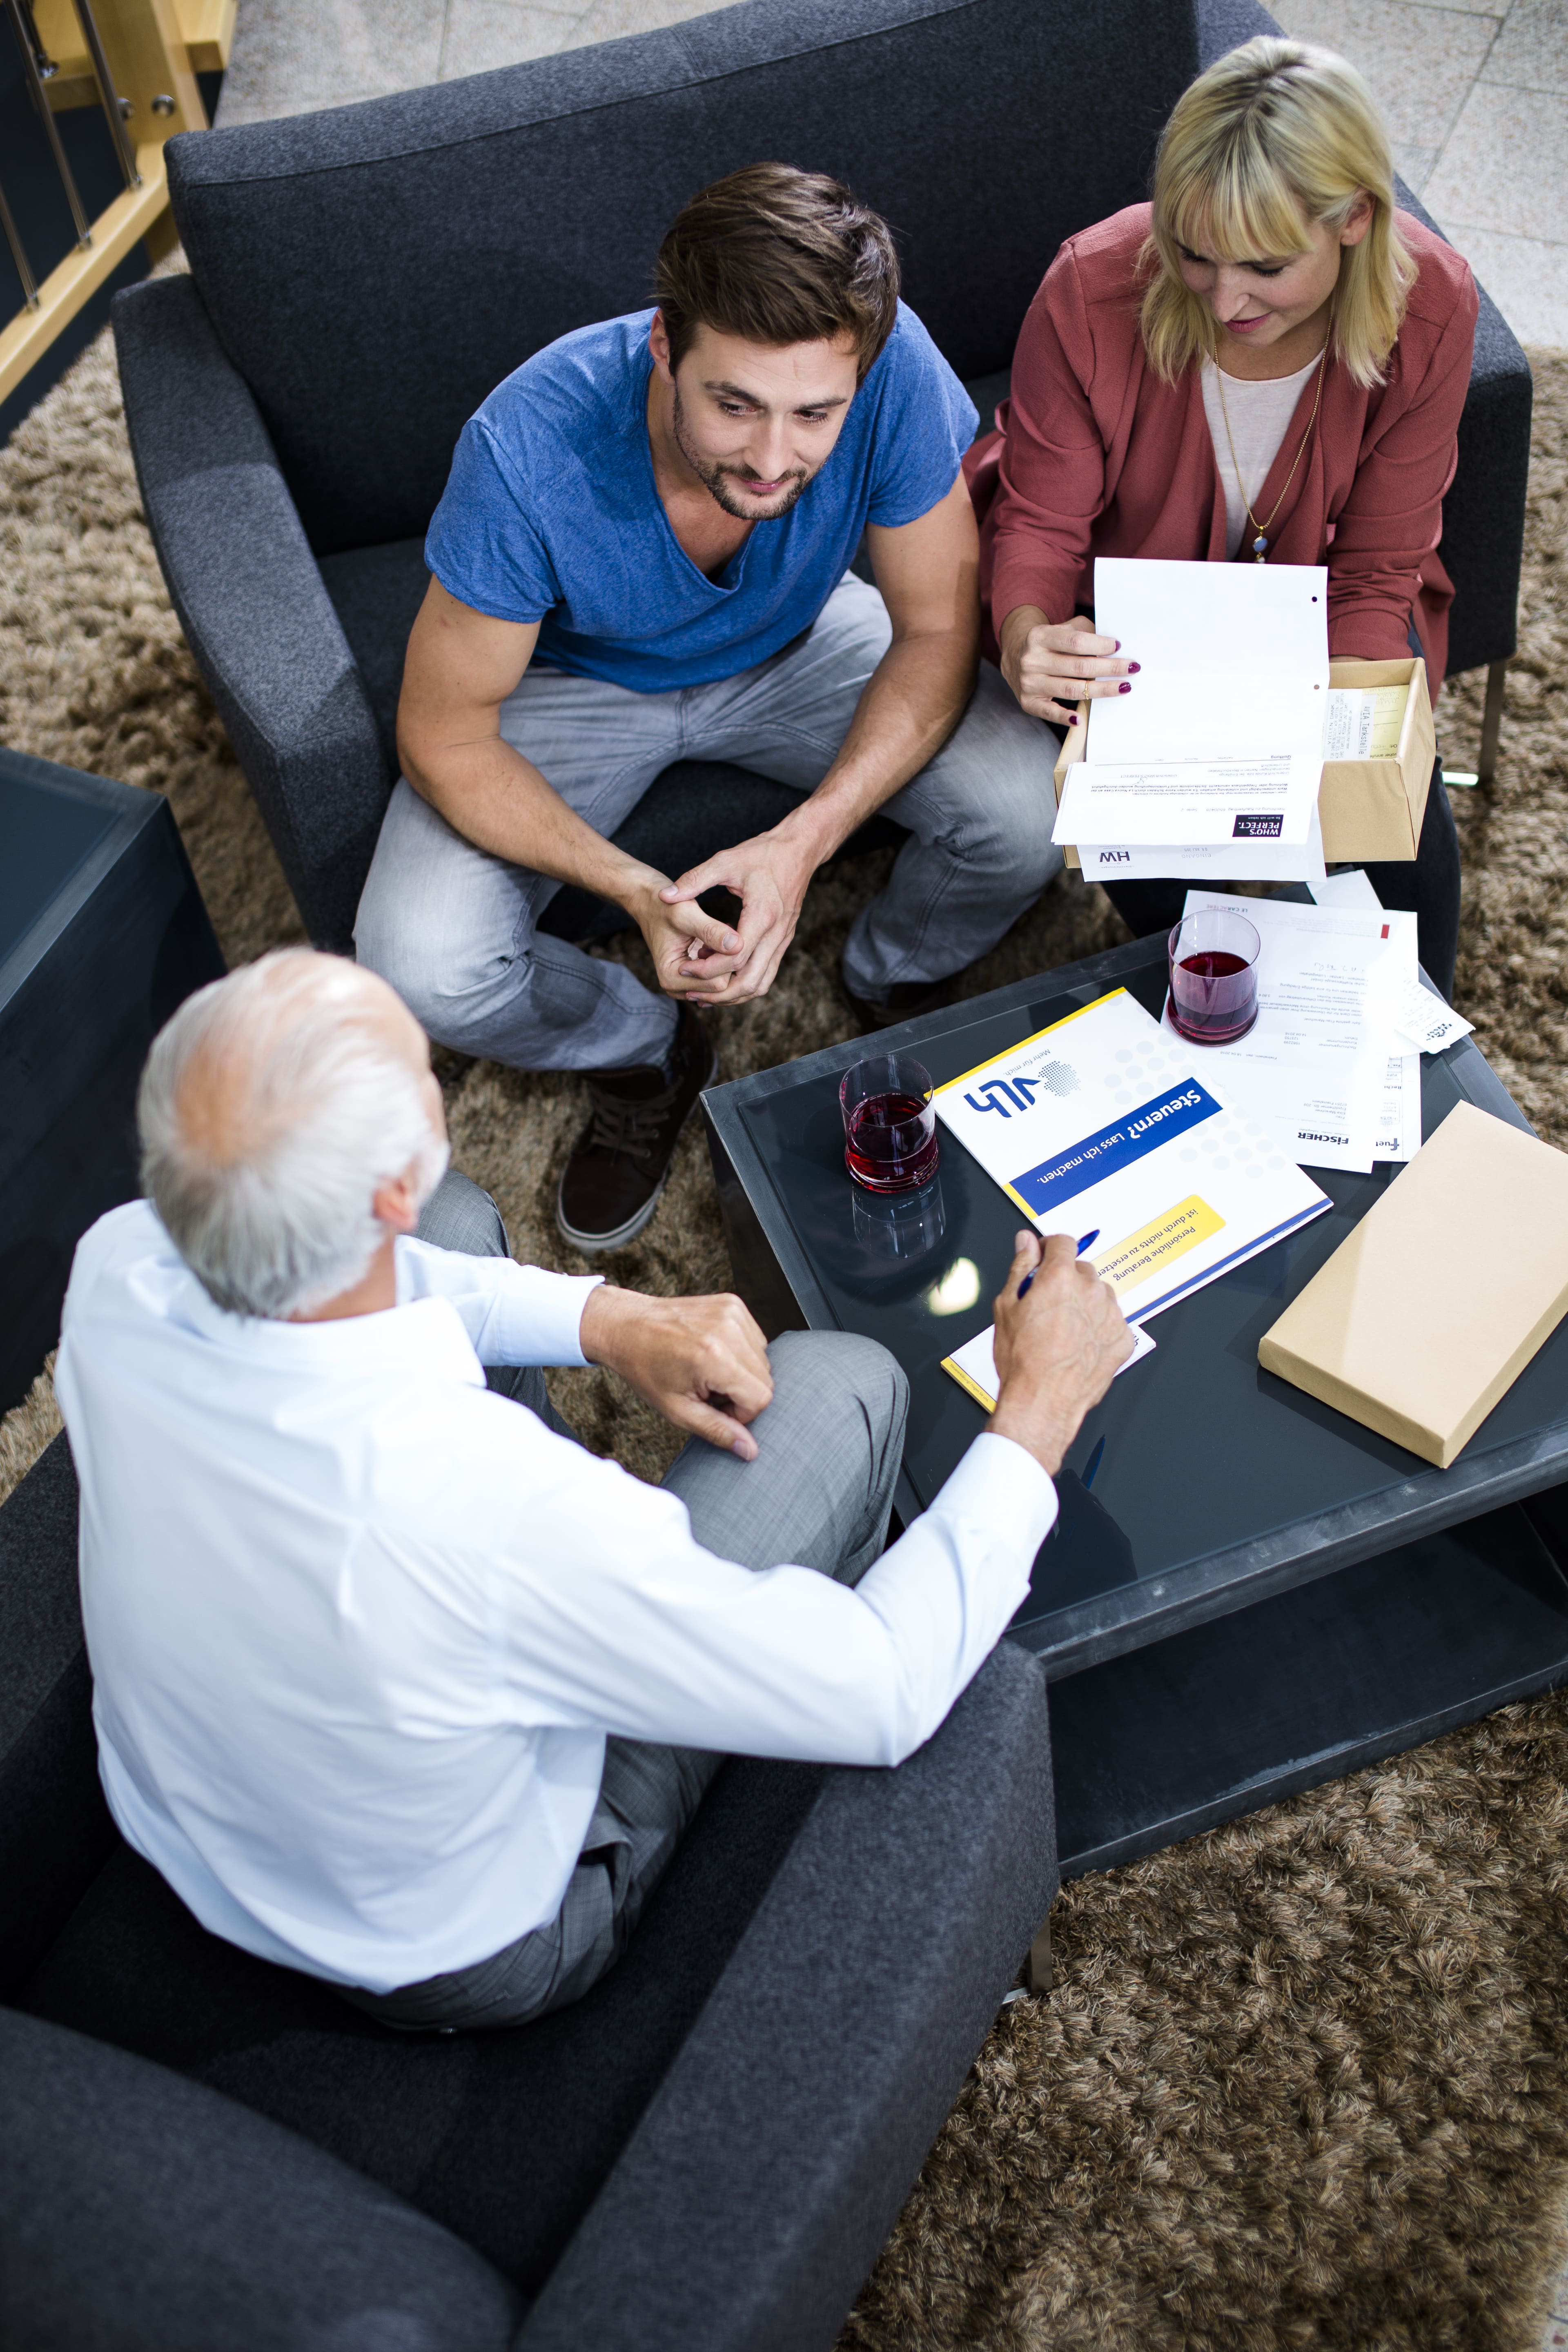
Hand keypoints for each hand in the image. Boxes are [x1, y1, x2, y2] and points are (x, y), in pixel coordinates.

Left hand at [579, 1284, 773, 1458]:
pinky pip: (755, 1338)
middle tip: (708, 1391)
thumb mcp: (677, 1410)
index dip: (742, 1412)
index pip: (761, 1397)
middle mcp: (728, 1330)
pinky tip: (712, 1353)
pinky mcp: (733, 1303)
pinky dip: (739, 1352)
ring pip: (763, 1359)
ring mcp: (732, 1313)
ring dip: (741, 1372)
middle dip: (741, 1393)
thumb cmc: (646, 1369)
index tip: (715, 1408)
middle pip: (765, 1379)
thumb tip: (750, 1451)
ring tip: (708, 1372)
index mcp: (714, 1358)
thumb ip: (717, 1430)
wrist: (626, 1326)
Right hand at [626, 875, 743, 1003]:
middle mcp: (677, 989)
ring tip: (718, 933)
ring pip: (724, 981)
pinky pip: (721, 976)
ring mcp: (686, 985)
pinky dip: (724, 958)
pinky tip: (716, 940)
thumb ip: (710, 931)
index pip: (718, 983)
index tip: (725, 927)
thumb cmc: (664, 906)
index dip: (728, 958)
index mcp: (671, 979)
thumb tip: (738, 946)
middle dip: (728, 959)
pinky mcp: (694, 979)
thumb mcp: (686, 913)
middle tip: (724, 929)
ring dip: (727, 958)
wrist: (650, 902)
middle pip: (723, 986)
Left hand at [656, 829, 817, 1006]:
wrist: (799, 849)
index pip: (735, 958)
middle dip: (719, 994)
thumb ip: (694, 879)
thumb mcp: (725, 861)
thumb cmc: (762, 853)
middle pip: (750, 982)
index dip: (707, 969)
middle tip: (692, 993)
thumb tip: (665, 896)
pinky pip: (765, 974)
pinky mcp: (783, 941)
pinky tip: (723, 979)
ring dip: (733, 995)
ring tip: (705, 994)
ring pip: (761, 984)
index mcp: (762, 916)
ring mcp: (783, 940)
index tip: (685, 968)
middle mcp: (776, 934)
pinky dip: (744, 983)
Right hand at [987, 1231, 1132, 1475]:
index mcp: (1060, 1279)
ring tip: (1064, 1328)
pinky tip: (1079, 1343)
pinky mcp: (1122, 1338)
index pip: (1063, 1242)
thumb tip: (1025, 1242)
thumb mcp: (1007, 1307)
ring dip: (1085, 1302)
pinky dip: (1099, 1326)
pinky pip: (1113, 1320)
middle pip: (1082, 1269)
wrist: (1042, 1403)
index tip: (1045, 1257)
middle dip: (1066, 1280)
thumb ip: (1020, 1267)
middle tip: (1048, 1304)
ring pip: (1100, 1294)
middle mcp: (1090, 1292)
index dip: (1050, 1247)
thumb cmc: (1023, 1361)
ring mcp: (1111, 1315)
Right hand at [998, 607, 1135, 727]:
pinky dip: (1064, 717)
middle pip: (1078, 667)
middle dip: (1109, 668)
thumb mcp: (1061, 628)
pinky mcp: (1028, 702)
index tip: (1118, 648)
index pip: (1075, 642)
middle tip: (1131, 668)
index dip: (1100, 645)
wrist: (1015, 656)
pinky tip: (1079, 719)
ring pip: (1071, 689)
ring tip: (1122, 687)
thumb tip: (1113, 646)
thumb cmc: (1048, 643)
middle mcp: (1032, 659)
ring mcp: (1029, 682)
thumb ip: (1083, 631)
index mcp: (1040, 636)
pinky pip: (1049, 712)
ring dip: (1101, 690)